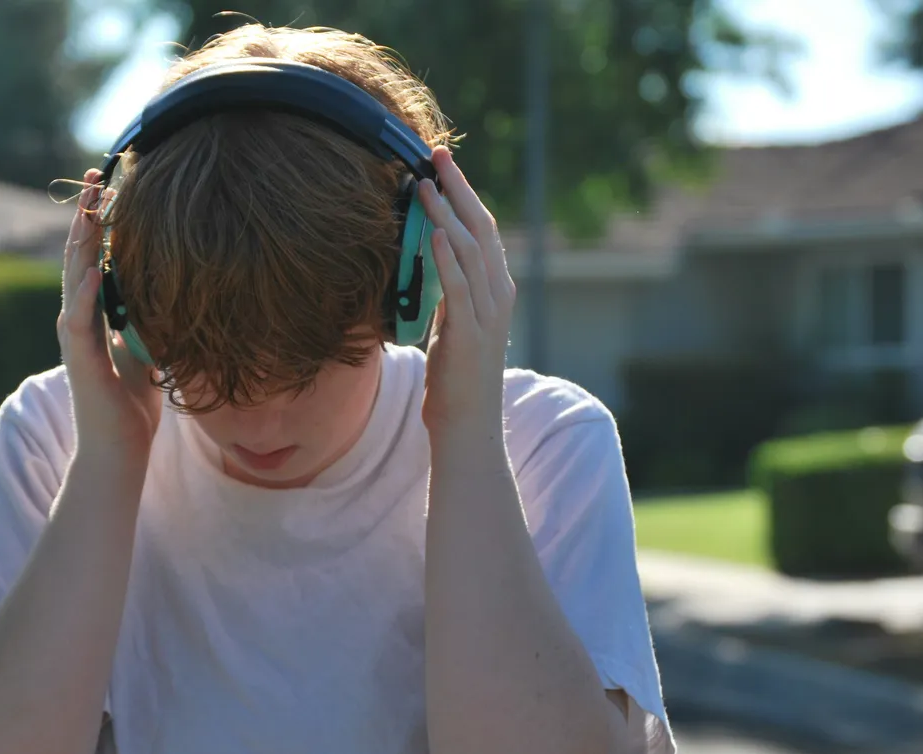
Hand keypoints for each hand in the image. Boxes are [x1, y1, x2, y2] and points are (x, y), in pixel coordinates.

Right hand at [57, 169, 161, 467]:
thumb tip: (169, 293)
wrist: (118, 452)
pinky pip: (79, 320)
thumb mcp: (147, 352)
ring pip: (73, 280)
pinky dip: (84, 293)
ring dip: (80, 244)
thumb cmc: (133, 408)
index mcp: (95, 317)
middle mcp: (79, 321)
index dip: (101, 224)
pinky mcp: (78, 361)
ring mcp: (75, 340)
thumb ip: (147, 323)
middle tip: (98, 178)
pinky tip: (94, 268)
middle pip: (79, 258)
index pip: (95, 259)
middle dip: (87, 218)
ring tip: (89, 210)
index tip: (113, 187)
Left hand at [416, 146, 515, 449]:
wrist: (468, 426)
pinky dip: (449, 257)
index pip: (483, 230)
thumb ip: (449, 294)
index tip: (442, 166)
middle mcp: (498, 295)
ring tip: (426, 185)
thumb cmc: (456, 380)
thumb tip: (431, 263)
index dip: (464, 194)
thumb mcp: (452, 326)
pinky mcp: (471, 333)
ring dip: (447, 214)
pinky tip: (436, 233)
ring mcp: (488, 314)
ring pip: (471, 251)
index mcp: (496, 290)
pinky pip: (460, 287)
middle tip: (436, 155)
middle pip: (481, 228)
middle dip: (458, 189)